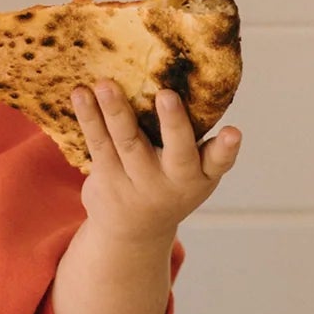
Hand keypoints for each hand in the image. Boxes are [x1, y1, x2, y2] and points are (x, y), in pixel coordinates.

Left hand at [72, 80, 240, 247]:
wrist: (133, 233)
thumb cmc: (171, 186)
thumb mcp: (195, 174)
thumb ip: (198, 141)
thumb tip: (188, 81)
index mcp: (200, 175)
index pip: (218, 162)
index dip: (226, 148)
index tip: (233, 132)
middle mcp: (172, 181)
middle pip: (174, 151)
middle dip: (172, 123)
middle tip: (167, 94)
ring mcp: (138, 182)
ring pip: (127, 142)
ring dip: (116, 112)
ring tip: (107, 85)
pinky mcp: (107, 179)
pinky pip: (98, 144)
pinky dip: (89, 117)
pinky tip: (81, 94)